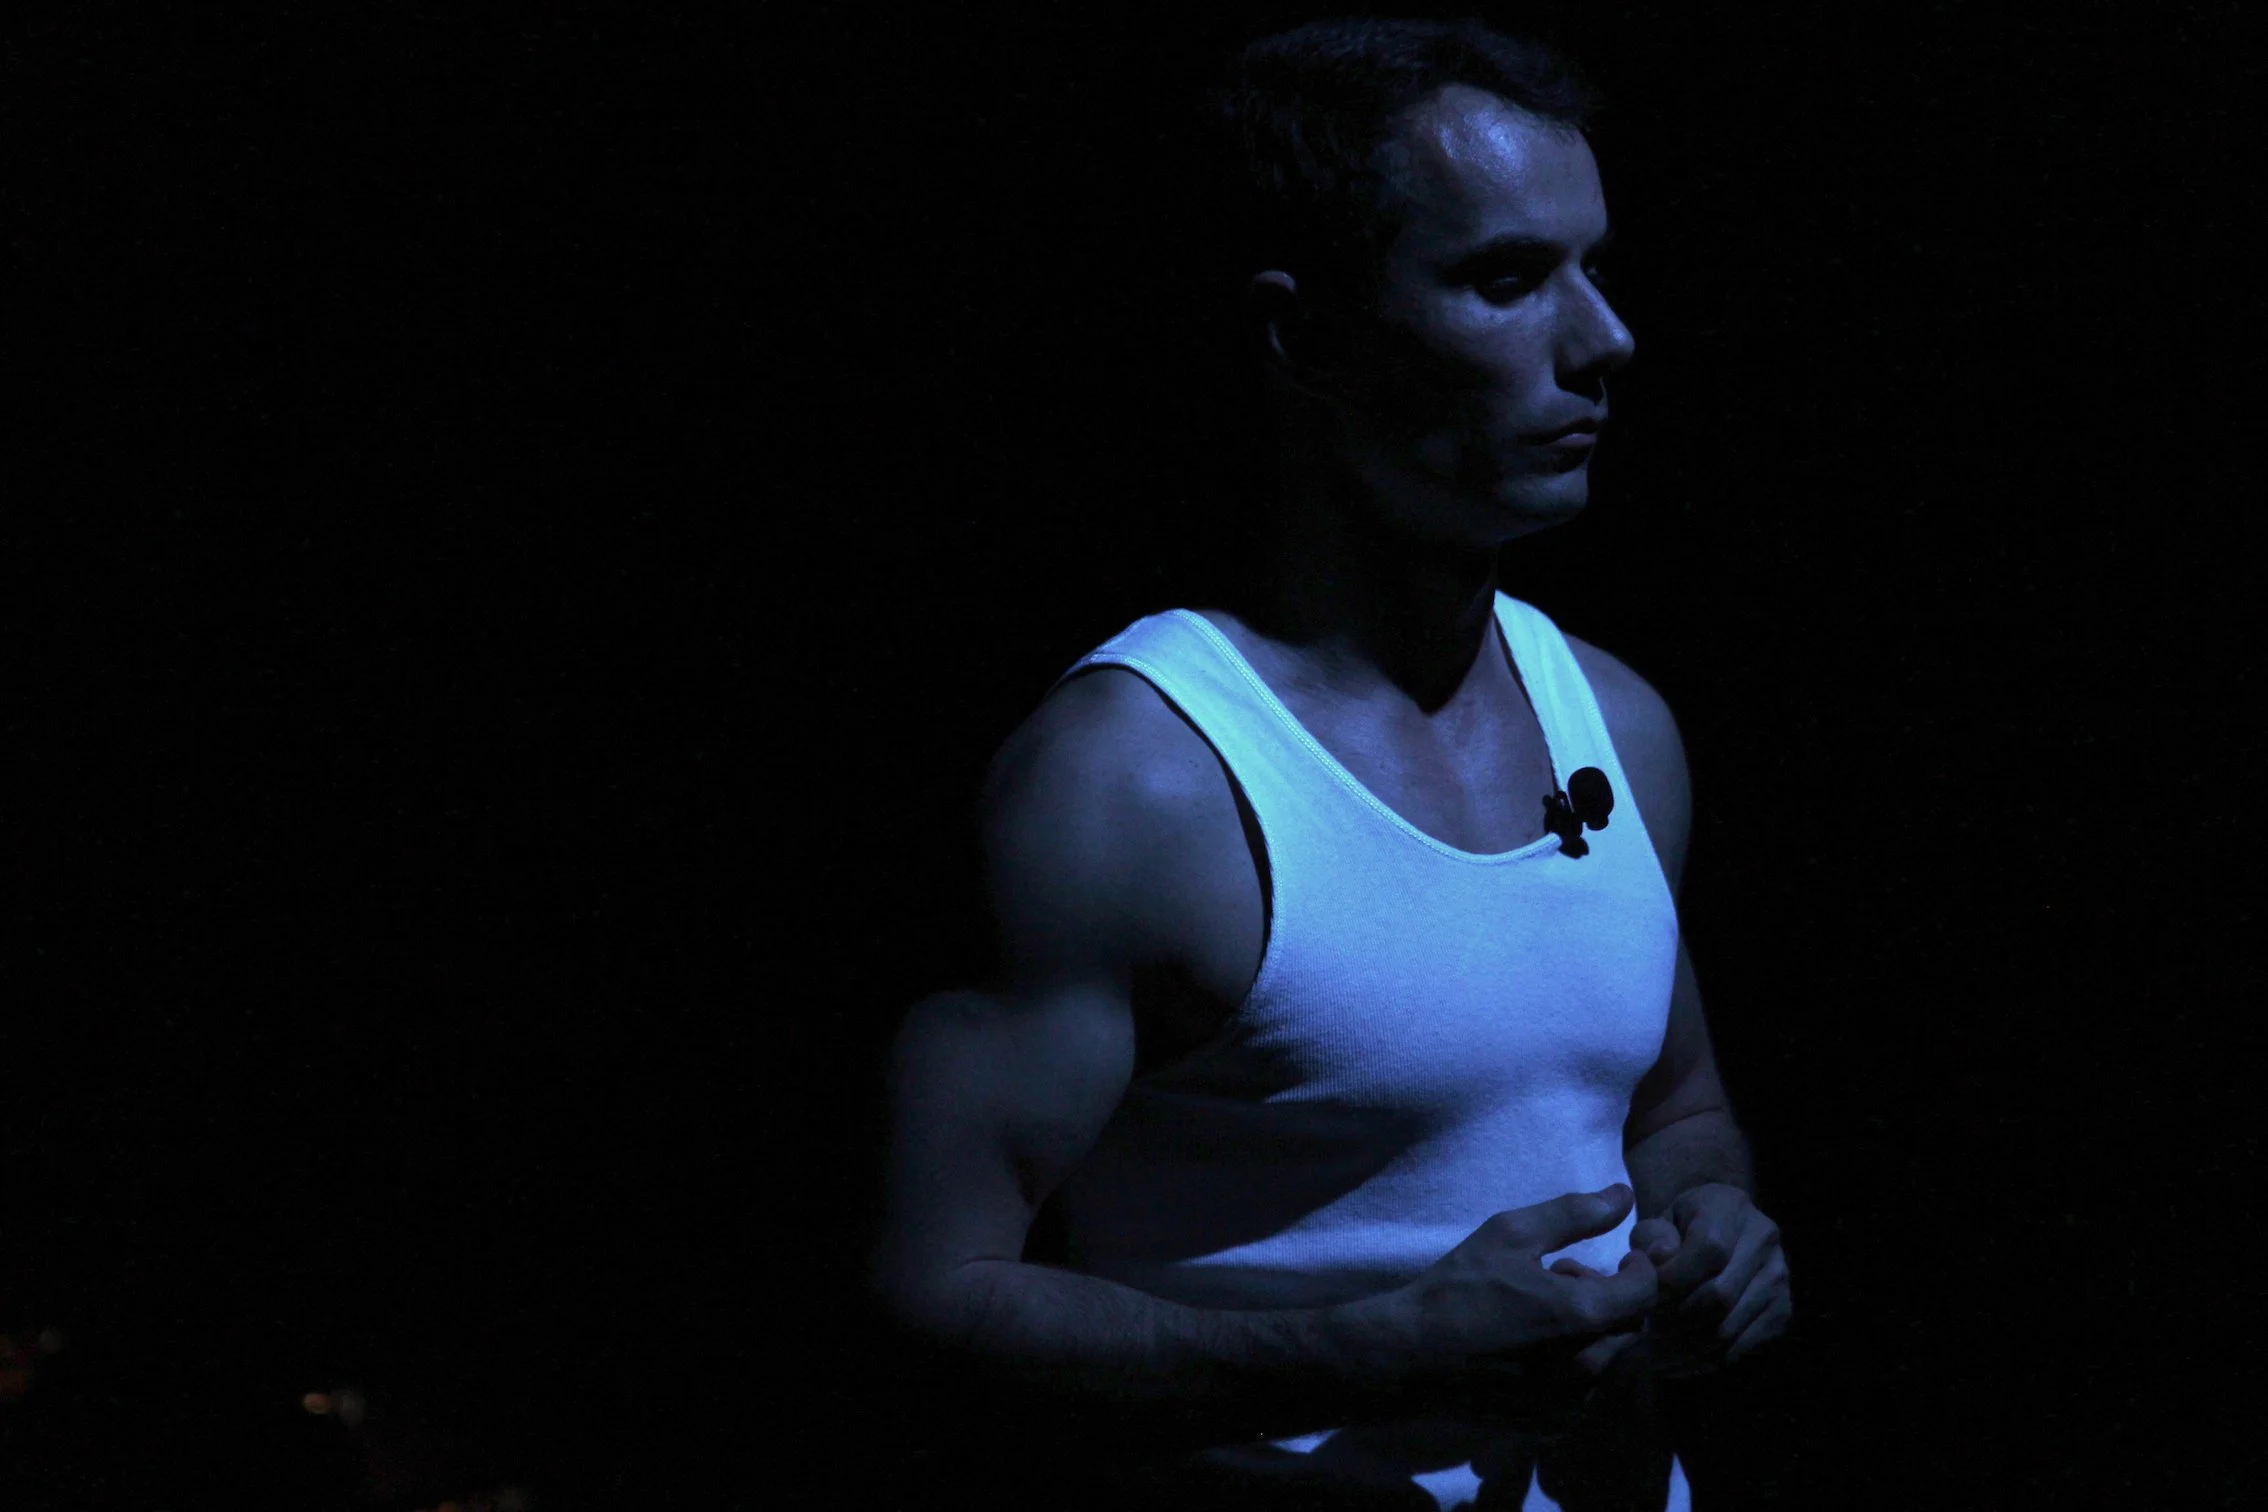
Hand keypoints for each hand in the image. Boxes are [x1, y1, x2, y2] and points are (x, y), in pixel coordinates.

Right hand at [1373, 1185, 1659, 1430]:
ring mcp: (1570, 1403)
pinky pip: (1587, 1392)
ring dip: (1595, 1332)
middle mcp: (1587, 1366)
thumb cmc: (1458, 1288)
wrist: (1409, 1355)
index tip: (1620, 1256)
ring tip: (1546, 1312)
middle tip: (1564, 1277)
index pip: (1648, 1291)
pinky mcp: (1552, 1425)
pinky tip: (1536, 1348)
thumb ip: (1575, 1214)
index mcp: (1582, 1315)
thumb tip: (1624, 1195)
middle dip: (1613, 1297)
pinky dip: (1577, 1365)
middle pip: (1634, 1327)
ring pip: (1612, 1359)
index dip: (1642, 1268)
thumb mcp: (1510, 1234)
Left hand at [1624, 1183, 1791, 1376]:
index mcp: (1730, 1208)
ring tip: (1652, 1358)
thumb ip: (1651, 1237)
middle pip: (1719, 1296)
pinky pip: (1743, 1346)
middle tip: (1642, 1336)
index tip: (1642, 1298)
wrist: (1725, 1231)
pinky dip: (1707, 1362)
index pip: (1709, 1250)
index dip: (1673, 1280)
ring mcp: (1780, 1278)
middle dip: (1675, 1321)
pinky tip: (1677, 1365)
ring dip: (1686, 1349)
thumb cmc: (1682, 1227)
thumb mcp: (1660, 1220)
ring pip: (1730, 1327)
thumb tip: (1658, 1260)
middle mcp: (1764, 1240)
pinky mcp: (1783, 1311)